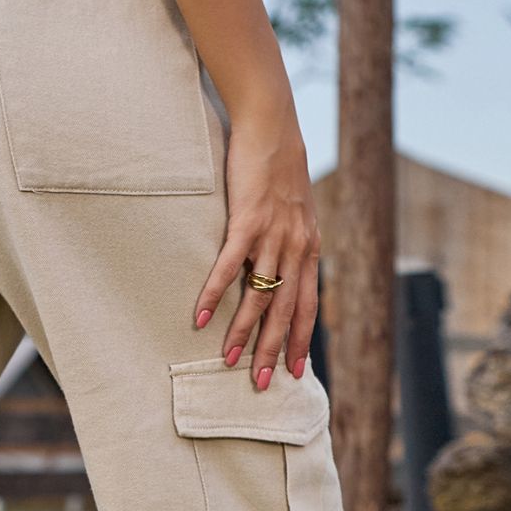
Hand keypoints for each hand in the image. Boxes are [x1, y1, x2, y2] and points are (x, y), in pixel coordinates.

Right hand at [194, 98, 319, 390]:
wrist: (274, 127)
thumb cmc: (279, 170)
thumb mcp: (296, 212)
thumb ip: (292, 244)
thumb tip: (280, 271)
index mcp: (309, 249)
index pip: (307, 306)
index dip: (300, 341)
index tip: (293, 372)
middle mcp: (297, 247)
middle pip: (285, 310)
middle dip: (272, 350)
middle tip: (260, 383)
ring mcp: (273, 235)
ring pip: (259, 295)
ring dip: (242, 331)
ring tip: (228, 360)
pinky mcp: (248, 220)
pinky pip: (230, 266)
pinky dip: (215, 294)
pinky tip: (200, 317)